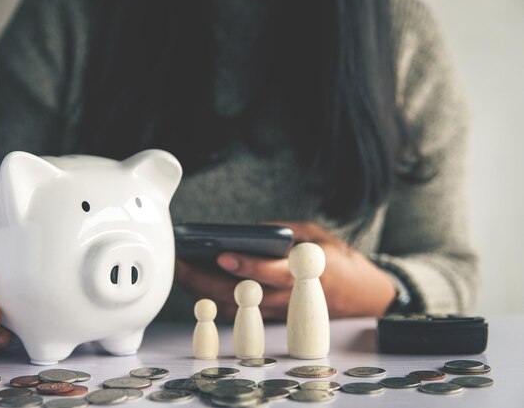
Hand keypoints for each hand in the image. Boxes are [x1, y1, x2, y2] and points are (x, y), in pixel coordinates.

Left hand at [175, 222, 395, 319]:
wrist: (367, 299)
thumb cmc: (343, 263)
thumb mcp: (319, 236)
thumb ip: (286, 232)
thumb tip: (252, 231)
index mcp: (306, 273)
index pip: (271, 272)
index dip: (245, 265)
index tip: (221, 254)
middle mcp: (290, 297)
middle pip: (242, 295)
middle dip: (206, 281)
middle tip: (180, 264)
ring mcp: (281, 311)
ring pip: (237, 308)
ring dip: (204, 292)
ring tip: (181, 272)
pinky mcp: (275, 316)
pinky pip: (242, 312)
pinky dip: (216, 300)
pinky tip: (197, 284)